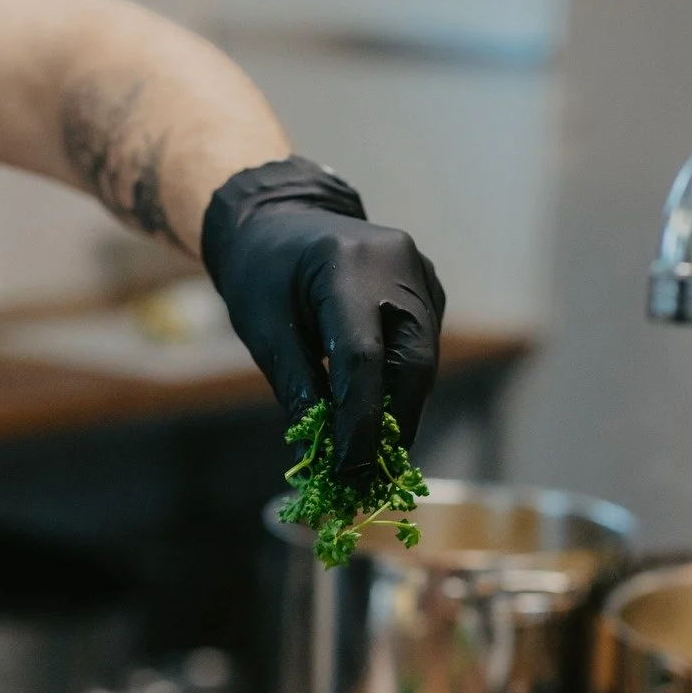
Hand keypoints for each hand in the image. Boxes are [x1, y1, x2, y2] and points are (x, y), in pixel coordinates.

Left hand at [202, 158, 444, 484]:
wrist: (281, 218)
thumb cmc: (262, 272)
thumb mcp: (263, 328)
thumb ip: (297, 387)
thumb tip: (318, 455)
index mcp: (346, 263)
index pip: (363, 357)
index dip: (359, 420)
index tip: (349, 469)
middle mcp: (397, 262)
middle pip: (411, 362)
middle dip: (391, 425)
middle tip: (368, 474)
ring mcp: (421, 273)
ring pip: (424, 361)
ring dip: (400, 412)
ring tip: (372, 457)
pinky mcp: (429, 288)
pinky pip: (424, 348)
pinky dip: (403, 388)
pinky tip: (379, 419)